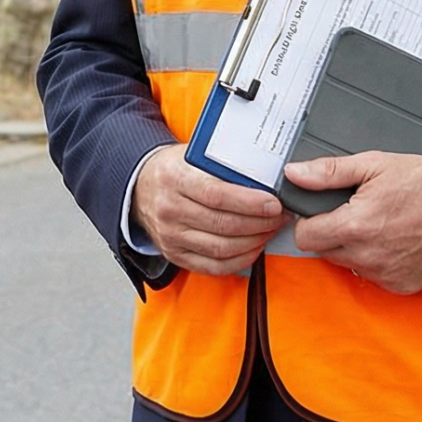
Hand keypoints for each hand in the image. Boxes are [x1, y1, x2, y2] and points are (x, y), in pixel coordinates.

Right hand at [130, 143, 286, 275]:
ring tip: (271, 230)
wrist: (140, 186)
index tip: (274, 203)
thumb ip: (222, 164)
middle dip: (260, 223)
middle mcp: (169, 209)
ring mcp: (170, 236)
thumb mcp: (192, 155)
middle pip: (223, 224)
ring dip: (254, 242)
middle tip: (280, 216)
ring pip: (221, 248)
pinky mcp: (175, 255)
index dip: (249, 202)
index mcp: (174, 178)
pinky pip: (214, 266)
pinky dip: (239, 260)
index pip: (216, 195)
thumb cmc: (174, 169)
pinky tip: (254, 248)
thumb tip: (265, 175)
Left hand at [283, 151, 421, 294]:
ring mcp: (384, 274)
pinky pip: (372, 276)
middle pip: (324, 251)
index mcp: (355, 225)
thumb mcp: (374, 164)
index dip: (309, 221)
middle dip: (332, 233)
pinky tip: (392, 241)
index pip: (304, 237)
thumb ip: (328, 172)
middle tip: (354, 213)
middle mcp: (367, 255)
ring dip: (353, 248)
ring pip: (347, 264)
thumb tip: (296, 173)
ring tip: (377, 224)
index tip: (321, 212)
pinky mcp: (399, 285)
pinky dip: (376, 261)